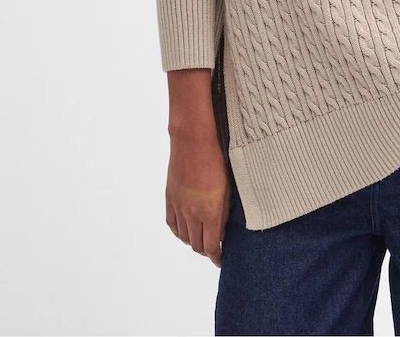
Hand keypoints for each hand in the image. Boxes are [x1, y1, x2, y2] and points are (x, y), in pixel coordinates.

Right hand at [166, 131, 231, 266]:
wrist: (193, 139)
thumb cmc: (217, 158)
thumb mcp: (229, 187)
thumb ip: (225, 212)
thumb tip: (224, 229)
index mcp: (210, 212)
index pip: (211, 246)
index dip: (217, 257)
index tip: (222, 259)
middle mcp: (192, 214)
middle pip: (197, 245)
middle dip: (207, 250)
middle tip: (215, 249)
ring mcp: (179, 206)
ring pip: (184, 237)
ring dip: (194, 241)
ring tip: (203, 239)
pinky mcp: (170, 198)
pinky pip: (172, 224)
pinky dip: (179, 231)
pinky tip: (186, 230)